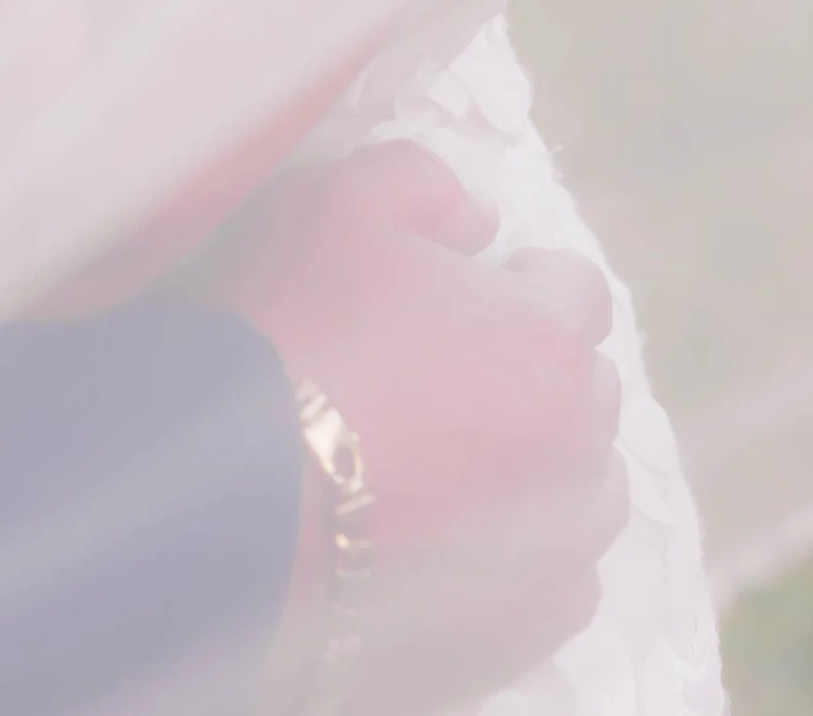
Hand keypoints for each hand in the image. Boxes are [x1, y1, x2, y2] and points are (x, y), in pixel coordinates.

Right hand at [210, 143, 627, 714]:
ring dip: (541, 466)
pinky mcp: (525, 630)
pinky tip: (452, 538)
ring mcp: (558, 551)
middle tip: (436, 375)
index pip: (578, 291)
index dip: (515, 282)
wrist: (225, 496)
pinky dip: (525, 559)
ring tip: (448, 460)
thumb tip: (480, 221)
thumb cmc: (286, 333)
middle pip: (587, 391)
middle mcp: (577, 449)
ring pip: (587, 492)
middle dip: (531, 372)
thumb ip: (426, 181)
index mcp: (548, 342)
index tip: (454, 297)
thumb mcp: (338, 199)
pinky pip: (561, 583)